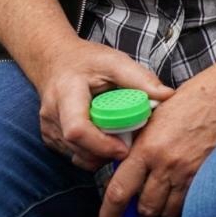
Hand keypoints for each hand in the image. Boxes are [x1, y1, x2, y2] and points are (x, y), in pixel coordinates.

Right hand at [32, 39, 172, 170]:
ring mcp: (48, 128)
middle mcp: (53, 114)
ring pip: (76, 155)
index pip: (77, 129)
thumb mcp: (115, 61)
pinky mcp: (51, 138)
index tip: (124, 147)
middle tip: (129, 144)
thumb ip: (140, 79)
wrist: (55, 61)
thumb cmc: (87, 60)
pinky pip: (74, 155)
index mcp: (67, 92)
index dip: (101, 144)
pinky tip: (106, 139)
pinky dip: (93, 153)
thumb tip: (167, 95)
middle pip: (78, 147)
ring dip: (101, 155)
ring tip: (120, 139)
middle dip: (106, 152)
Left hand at [96, 74, 215, 216]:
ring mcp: (189, 171)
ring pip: (168, 209)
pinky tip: (183, 188)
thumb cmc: (195, 97)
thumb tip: (126, 163)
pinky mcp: (207, 174)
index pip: (119, 191)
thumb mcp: (157, 115)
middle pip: (145, 207)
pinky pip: (189, 202)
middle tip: (142, 200)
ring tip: (165, 193)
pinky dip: (183, 201)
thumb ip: (140, 142)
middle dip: (141, 209)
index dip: (109, 214)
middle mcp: (166, 163)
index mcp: (148, 147)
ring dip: (163, 207)